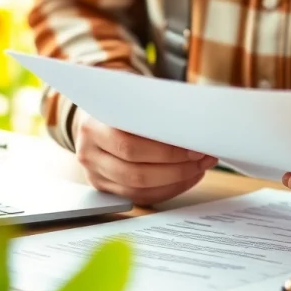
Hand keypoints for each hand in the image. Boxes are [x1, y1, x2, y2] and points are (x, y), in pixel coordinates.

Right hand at [75, 112, 217, 205]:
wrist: (96, 111)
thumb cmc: (122, 101)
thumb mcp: (133, 94)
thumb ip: (155, 107)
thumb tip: (193, 124)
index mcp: (92, 125)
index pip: (130, 145)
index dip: (166, 151)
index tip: (195, 146)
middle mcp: (88, 152)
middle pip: (135, 172)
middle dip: (176, 168)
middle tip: (202, 158)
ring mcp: (94, 173)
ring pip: (139, 188)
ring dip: (176, 181)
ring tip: (199, 167)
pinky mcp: (104, 187)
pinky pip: (139, 197)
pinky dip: (167, 190)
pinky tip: (186, 177)